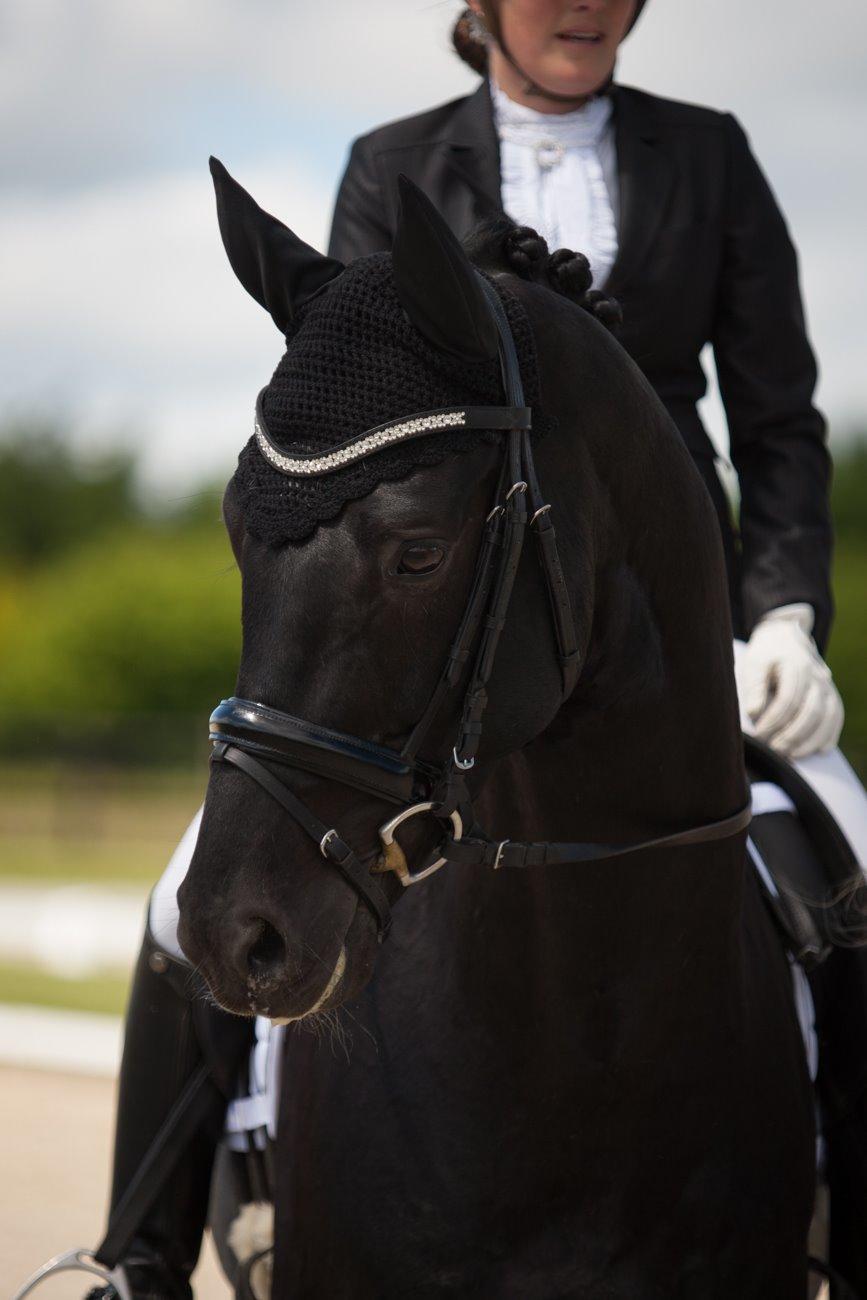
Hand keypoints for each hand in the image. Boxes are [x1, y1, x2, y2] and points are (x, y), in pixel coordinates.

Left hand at [736, 604, 843, 758]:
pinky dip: (830, 734)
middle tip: (775, 750)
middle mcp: (816, 677)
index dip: (774, 720)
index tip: (759, 734)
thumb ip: (754, 686)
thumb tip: (754, 712)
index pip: (788, 699)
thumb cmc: (765, 655)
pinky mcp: (831, 694)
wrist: (784, 638)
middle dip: (792, 734)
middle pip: (810, 711)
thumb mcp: (754, 663)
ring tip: (792, 755)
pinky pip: (836, 716)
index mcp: (795, 666)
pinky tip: (820, 750)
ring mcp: (827, 686)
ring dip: (811, 739)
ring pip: (827, 716)